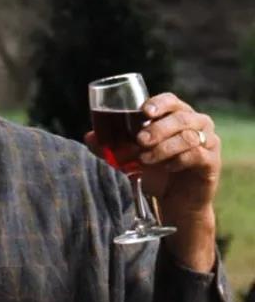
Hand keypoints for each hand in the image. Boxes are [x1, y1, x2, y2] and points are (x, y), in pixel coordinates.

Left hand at [86, 92, 218, 270]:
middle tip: (139, 140)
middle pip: (181, 118)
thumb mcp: (130, 158)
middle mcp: (197, 124)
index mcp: (177, 115)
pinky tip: (165, 167)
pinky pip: (196, 156)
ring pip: (188, 137)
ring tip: (145, 159)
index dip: (158, 103)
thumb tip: (89, 137)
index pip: (171, 100)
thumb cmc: (153, 172)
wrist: (175, 201)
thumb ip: (110, 147)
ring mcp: (208, 142)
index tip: (144, 112)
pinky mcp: (211, 162)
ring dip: (164, 147)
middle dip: (158, 128)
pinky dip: (177, 160)